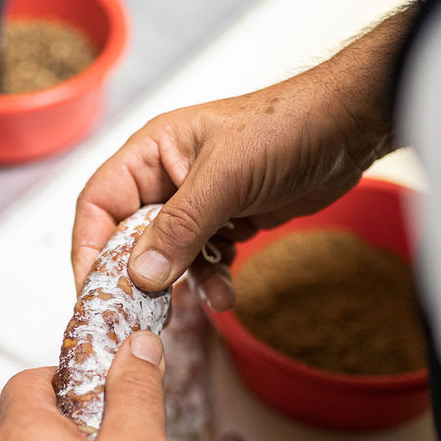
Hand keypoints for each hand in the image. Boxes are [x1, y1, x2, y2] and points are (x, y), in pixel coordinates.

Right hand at [71, 4, 418, 307]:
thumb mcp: (225, 178)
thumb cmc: (286, 127)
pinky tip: (229, 294)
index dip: (90, 250)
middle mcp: (166, 178)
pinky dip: (213, 279)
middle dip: (140, 276)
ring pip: (169, 256)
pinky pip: (204, 260)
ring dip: (185, 283)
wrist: (351, 127)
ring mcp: (198, 201)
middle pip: (128, 237)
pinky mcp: (227, 220)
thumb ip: (180, 227)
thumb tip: (140, 276)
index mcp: (150, 153)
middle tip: (145, 313)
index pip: (98, 205)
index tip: (94, 292)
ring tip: (208, 298)